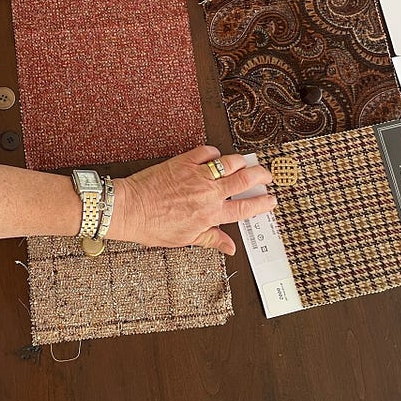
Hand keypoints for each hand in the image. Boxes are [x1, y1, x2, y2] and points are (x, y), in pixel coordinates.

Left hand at [111, 145, 275, 254]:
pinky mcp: (184, 162)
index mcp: (211, 214)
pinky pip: (206, 152)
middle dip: (261, 176)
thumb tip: (231, 248)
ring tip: (246, 164)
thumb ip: (211, 239)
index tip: (271, 199)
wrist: (130, 209)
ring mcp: (197, 175)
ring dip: (242, 162)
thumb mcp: (185, 238)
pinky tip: (215, 157)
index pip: (245, 208)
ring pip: (230, 163)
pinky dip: (214, 153)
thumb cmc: (152, 226)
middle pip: (245, 180)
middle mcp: (208, 193)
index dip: (262, 203)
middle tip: (267, 175)